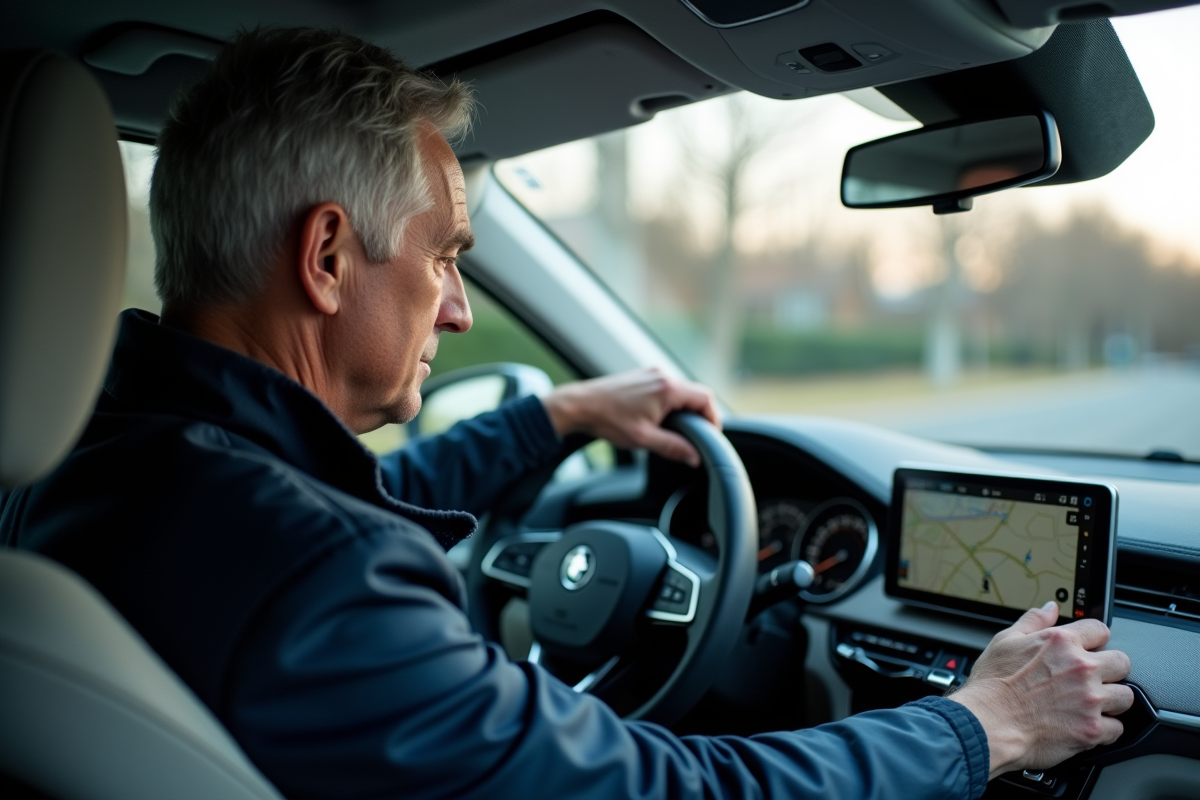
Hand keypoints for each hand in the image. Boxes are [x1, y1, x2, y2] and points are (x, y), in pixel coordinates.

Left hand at [541, 368, 719, 466]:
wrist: (580, 406)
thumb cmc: (608, 419)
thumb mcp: (644, 439)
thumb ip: (673, 447)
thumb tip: (694, 457)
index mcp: (667, 388)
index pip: (705, 399)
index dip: (713, 418)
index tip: (710, 435)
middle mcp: (662, 375)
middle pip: (695, 393)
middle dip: (699, 414)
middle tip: (696, 435)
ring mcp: (651, 373)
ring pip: (681, 390)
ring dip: (684, 408)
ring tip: (677, 429)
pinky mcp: (642, 376)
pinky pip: (666, 387)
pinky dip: (670, 402)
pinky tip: (660, 418)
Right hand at [949, 602, 1132, 779]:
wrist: (986, 724)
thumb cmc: (992, 686)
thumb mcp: (1005, 641)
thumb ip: (1034, 621)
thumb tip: (1051, 607)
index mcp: (1061, 642)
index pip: (1100, 630)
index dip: (1094, 639)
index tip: (1090, 649)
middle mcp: (1081, 668)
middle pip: (1121, 662)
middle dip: (1109, 670)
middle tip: (1092, 679)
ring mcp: (1089, 700)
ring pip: (1125, 696)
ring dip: (1111, 700)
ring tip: (1091, 704)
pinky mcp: (1091, 730)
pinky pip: (1117, 729)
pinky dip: (1104, 729)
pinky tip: (1086, 725)